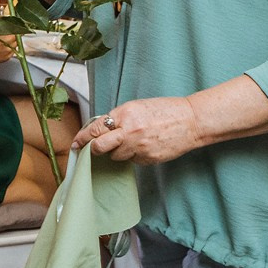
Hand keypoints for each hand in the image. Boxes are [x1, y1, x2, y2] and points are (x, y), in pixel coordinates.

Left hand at [74, 97, 207, 163]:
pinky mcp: (148, 158)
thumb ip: (119, 118)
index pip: (96, 128)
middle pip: (100, 146)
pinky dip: (133, 155)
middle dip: (93, 149)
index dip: (83, 137)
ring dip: (116, 152)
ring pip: (115, 156)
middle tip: (91, 150)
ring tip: (130, 142)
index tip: (76, 143)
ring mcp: (139, 147)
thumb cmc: (165, 111)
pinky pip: (132, 160)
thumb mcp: (137, 107)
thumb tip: (101, 130)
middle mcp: (130, 131)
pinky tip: (143, 146)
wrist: (191, 121)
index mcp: (125, 114)